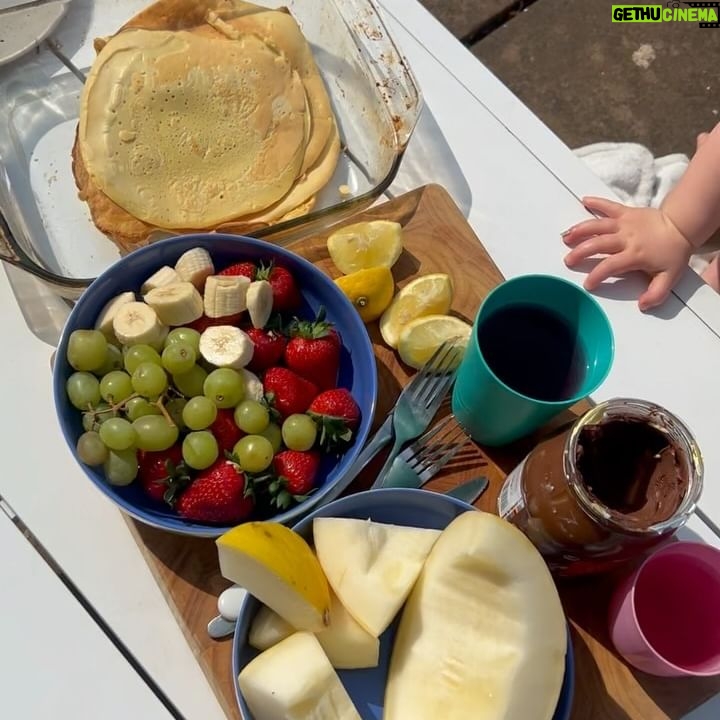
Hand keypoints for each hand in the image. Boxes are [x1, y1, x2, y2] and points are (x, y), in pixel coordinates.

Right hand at [562, 196, 692, 310]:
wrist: (682, 226)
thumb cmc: (673, 252)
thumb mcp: (669, 277)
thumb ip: (656, 293)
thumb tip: (643, 305)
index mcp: (634, 255)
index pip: (610, 266)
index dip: (596, 276)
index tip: (588, 284)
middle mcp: (626, 238)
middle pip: (598, 244)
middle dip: (580, 252)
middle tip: (568, 260)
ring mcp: (624, 223)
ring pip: (598, 226)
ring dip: (580, 230)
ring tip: (566, 237)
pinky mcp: (626, 212)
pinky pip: (609, 206)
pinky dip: (597, 202)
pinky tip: (584, 201)